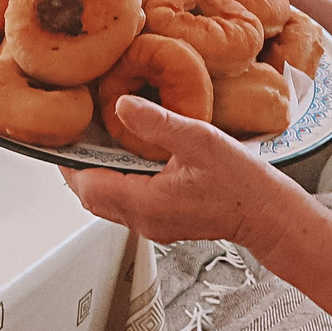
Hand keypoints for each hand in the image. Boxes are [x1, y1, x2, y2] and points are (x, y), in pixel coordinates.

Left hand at [61, 97, 306, 248]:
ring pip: (107, 201)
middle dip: (78, 166)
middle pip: (91, 196)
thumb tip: (121, 105)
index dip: (69, 161)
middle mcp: (144, 220)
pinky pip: (127, 202)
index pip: (88, 185)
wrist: (269, 216)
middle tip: (75, 134)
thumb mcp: (199, 141)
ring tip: (96, 140)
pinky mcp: (164, 223)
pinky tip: (127, 155)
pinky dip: (117, 180)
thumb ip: (158, 123)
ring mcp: (153, 225)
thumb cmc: (242, 183)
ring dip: (97, 173)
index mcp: (146, 203)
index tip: (62, 136)